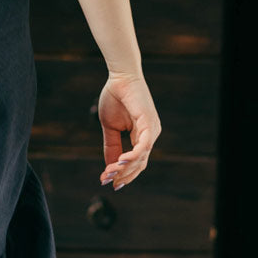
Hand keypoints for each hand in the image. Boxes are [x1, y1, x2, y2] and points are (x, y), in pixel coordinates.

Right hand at [97, 72, 160, 189]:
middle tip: (106, 180)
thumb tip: (109, 166)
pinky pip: (143, 146)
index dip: (122, 173)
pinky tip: (119, 162)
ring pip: (141, 158)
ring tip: (109, 173)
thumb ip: (111, 146)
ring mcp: (152, 129)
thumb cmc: (115, 98)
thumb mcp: (110, 127)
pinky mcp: (149, 123)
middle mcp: (150, 135)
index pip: (136, 162)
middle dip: (122, 175)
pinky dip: (132, 156)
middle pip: (139, 164)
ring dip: (124, 168)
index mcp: (143, 136)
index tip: (106, 181)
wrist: (119, 77)